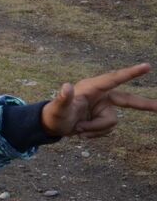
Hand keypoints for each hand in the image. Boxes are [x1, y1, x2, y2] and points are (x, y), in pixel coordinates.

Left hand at [41, 63, 156, 138]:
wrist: (53, 125)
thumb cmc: (54, 114)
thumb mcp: (57, 108)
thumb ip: (62, 98)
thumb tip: (66, 87)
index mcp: (92, 87)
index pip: (114, 78)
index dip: (130, 73)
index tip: (146, 66)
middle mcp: (101, 95)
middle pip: (128, 100)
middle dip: (145, 104)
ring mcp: (104, 107)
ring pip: (112, 122)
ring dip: (95, 129)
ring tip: (77, 129)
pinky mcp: (104, 117)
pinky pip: (108, 129)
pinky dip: (95, 134)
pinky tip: (82, 132)